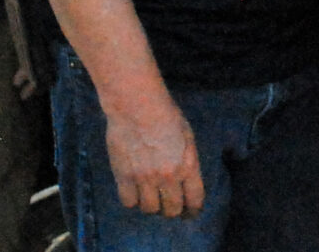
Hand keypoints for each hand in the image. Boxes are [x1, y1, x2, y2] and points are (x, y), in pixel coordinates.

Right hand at [105, 87, 204, 216]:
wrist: (137, 105)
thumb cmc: (166, 115)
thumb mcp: (187, 137)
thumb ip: (188, 161)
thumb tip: (186, 181)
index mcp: (188, 166)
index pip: (195, 200)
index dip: (193, 210)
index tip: (190, 213)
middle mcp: (168, 176)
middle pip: (172, 210)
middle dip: (172, 210)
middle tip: (168, 205)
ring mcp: (145, 178)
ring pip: (150, 209)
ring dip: (152, 206)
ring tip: (150, 196)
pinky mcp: (124, 177)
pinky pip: (129, 202)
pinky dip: (133, 200)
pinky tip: (134, 191)